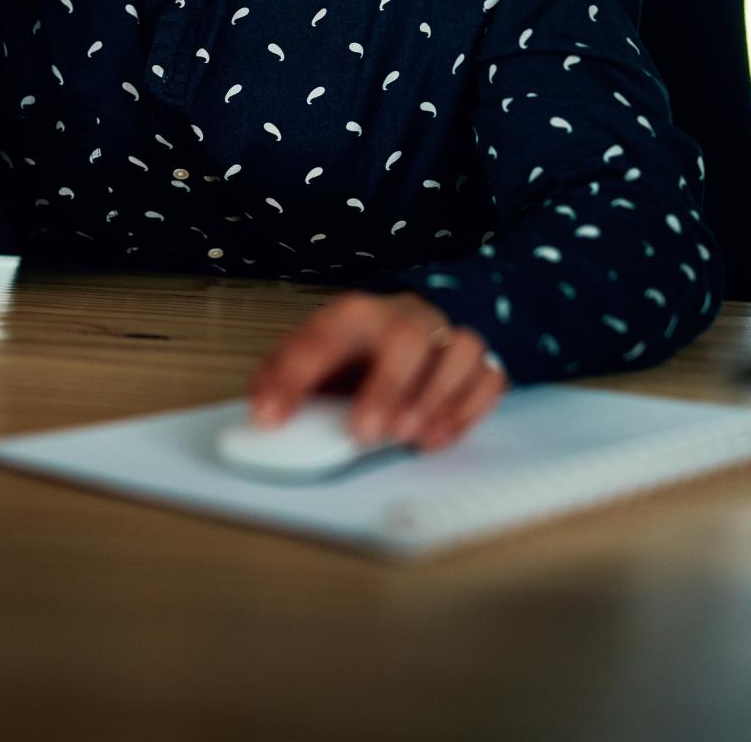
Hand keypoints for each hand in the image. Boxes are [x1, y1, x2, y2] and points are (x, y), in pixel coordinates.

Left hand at [247, 291, 507, 452]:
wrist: (402, 338)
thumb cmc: (352, 358)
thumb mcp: (308, 362)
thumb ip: (280, 384)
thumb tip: (261, 418)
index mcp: (352, 313)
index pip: (322, 334)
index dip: (295, 376)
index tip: (273, 417)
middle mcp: (404, 316)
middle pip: (406, 336)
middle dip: (388, 387)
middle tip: (367, 433)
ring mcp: (445, 336)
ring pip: (460, 350)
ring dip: (436, 398)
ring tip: (409, 438)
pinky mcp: (477, 363)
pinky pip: (489, 377)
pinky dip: (468, 409)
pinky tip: (438, 437)